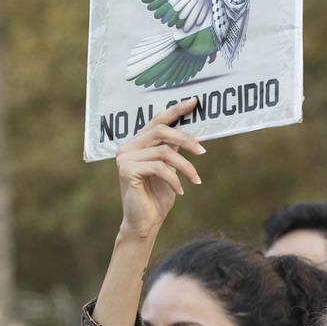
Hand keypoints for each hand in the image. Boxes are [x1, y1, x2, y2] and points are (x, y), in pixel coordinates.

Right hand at [113, 99, 203, 239]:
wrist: (144, 224)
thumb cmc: (157, 197)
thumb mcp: (168, 169)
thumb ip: (171, 150)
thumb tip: (189, 133)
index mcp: (136, 144)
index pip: (157, 121)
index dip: (175, 110)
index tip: (194, 102)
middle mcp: (127, 147)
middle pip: (161, 131)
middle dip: (185, 139)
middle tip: (202, 151)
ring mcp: (124, 158)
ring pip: (164, 152)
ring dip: (185, 167)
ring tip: (195, 180)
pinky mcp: (127, 171)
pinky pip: (159, 168)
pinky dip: (174, 179)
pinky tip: (179, 191)